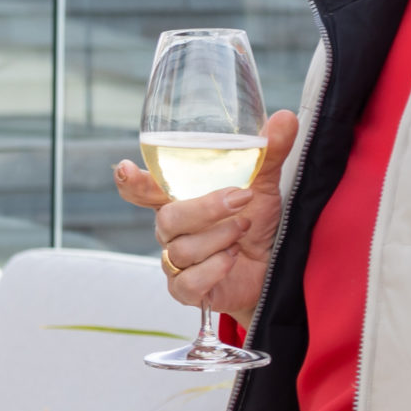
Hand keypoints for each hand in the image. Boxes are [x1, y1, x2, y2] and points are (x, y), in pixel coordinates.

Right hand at [114, 110, 299, 320]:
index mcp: (178, 201)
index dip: (131, 182)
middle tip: (239, 200)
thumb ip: (267, 154)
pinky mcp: (187, 291)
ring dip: (218, 238)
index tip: (126, 167)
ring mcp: (176, 263)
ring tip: (244, 229)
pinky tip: (232, 259)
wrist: (275, 271)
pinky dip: (212, 269)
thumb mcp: (262, 186)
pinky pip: (187, 283)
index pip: (142, 191)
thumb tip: (284, 118)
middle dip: (204, 209)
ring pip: (180, 250)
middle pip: (166, 219)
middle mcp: (171, 231)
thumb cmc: (257, 225)